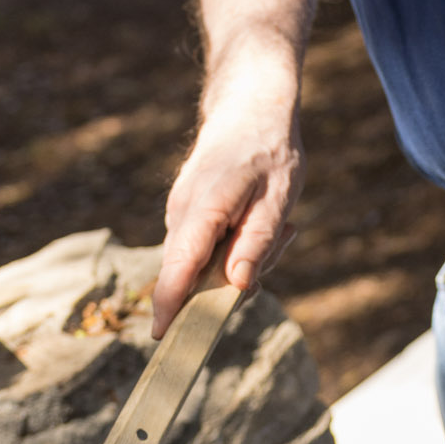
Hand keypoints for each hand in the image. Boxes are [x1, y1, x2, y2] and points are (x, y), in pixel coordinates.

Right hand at [153, 86, 302, 335]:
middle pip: (193, 273)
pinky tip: (263, 221)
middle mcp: (182, 212)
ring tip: (280, 225)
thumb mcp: (278, 198)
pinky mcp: (187, 215)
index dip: (169, 304)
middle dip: (235, 281)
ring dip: (243, 260)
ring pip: (203, 263)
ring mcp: (180, 213)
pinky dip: (236, 247)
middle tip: (282, 240)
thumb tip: (237, 286)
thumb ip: (257, 242)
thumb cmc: (270, 151)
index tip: (161, 337)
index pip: (179, 266)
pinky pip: (206, 249)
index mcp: (203, 207)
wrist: (250, 105)